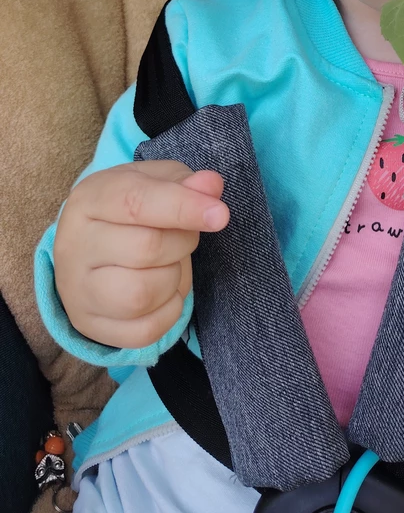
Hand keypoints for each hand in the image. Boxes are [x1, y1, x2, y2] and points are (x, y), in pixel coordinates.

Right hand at [53, 161, 228, 349]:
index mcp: (89, 200)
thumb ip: (185, 182)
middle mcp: (74, 245)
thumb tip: (211, 186)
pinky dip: (169, 312)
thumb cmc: (130, 210)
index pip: (136, 203)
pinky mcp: (92, 326)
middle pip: (146, 249)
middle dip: (182, 243)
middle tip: (183, 236)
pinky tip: (164, 291)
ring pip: (141, 295)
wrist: (90, 249)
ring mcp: (78, 291)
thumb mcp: (155, 182)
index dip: (184, 208)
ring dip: (174, 279)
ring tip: (169, 264)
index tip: (221, 215)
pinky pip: (146, 331)